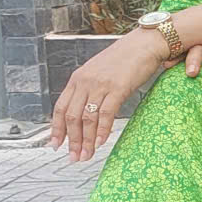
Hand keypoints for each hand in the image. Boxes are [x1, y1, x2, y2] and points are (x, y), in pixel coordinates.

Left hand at [51, 30, 170, 161]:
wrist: (145, 44)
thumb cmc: (126, 58)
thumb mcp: (100, 72)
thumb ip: (89, 88)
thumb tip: (85, 110)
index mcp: (78, 78)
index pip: (60, 108)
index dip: (57, 129)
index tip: (56, 145)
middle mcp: (85, 82)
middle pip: (72, 117)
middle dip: (72, 141)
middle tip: (74, 157)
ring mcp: (100, 85)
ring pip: (87, 118)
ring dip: (86, 140)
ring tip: (87, 155)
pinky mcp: (117, 88)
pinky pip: (105, 114)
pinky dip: (102, 130)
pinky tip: (101, 142)